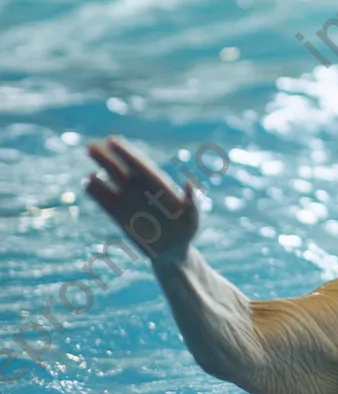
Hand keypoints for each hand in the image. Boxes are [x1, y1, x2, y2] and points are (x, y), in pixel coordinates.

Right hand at [85, 137, 199, 263]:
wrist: (172, 252)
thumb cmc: (187, 232)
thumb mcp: (194, 218)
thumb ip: (193, 201)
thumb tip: (189, 184)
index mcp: (159, 185)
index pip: (140, 165)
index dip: (126, 153)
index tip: (112, 141)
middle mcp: (141, 190)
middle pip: (122, 169)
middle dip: (108, 157)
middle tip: (92, 145)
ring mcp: (129, 201)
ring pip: (111, 181)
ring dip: (99, 170)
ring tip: (88, 158)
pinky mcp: (119, 215)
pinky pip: (105, 201)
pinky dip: (96, 191)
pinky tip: (88, 182)